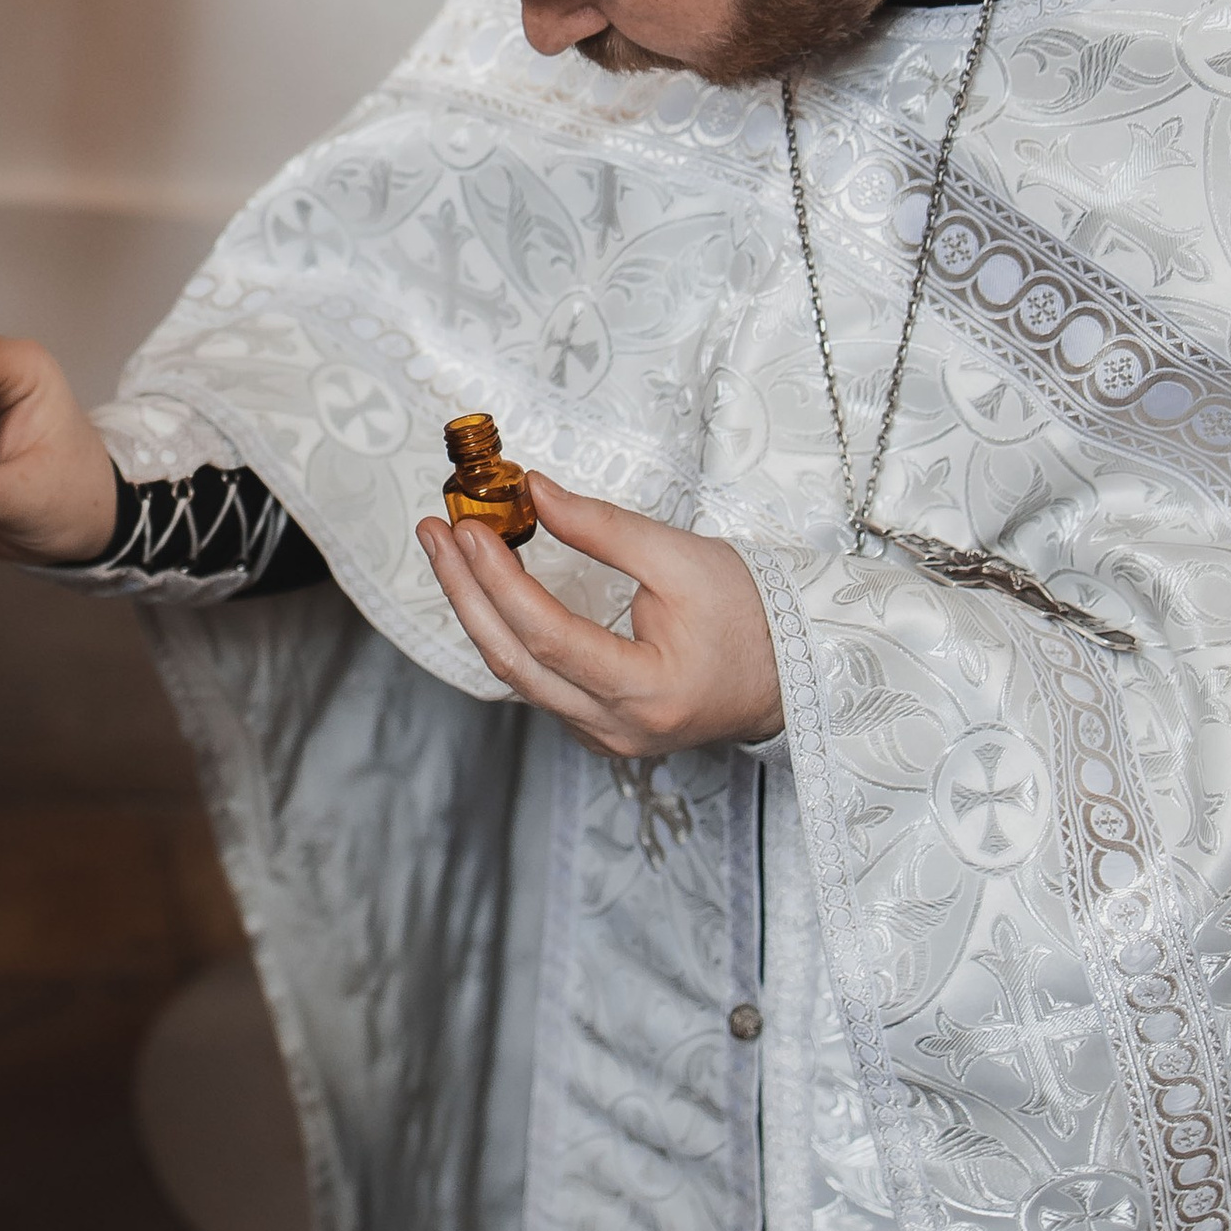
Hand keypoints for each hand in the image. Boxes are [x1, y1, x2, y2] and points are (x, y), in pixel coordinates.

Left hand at [417, 474, 781, 757]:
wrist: (794, 672)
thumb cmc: (752, 616)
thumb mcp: (682, 557)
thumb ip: (602, 527)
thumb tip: (534, 493)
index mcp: (646, 692)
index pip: (548, 635)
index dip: (499, 580)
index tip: (467, 529)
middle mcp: (617, 728)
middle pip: (515, 662)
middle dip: (465, 593)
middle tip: (436, 535)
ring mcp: (605, 737)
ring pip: (518, 677)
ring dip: (479, 611)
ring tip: (450, 554)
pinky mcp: (599, 729)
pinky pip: (537, 685)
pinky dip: (507, 635)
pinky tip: (486, 594)